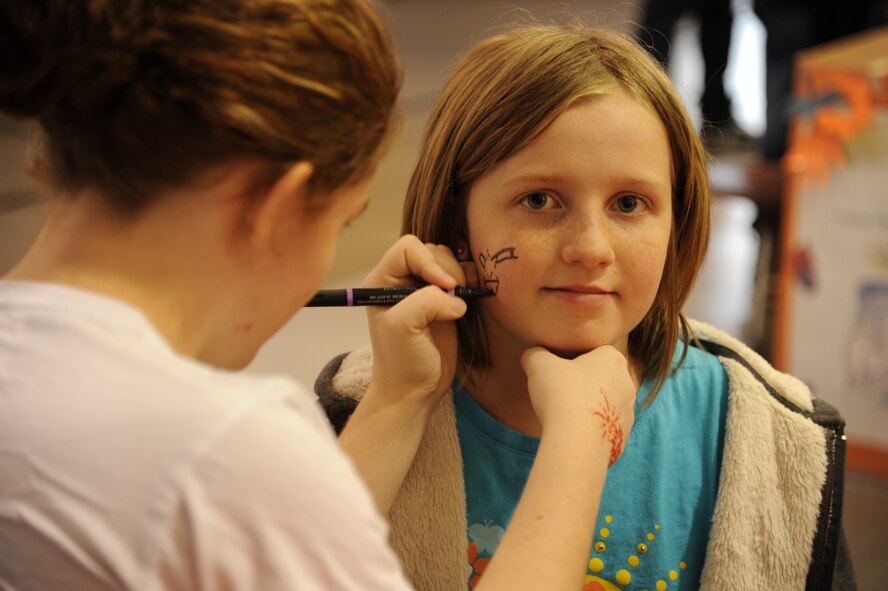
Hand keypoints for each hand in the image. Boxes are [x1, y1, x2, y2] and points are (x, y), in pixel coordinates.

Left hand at [363, 235, 468, 415]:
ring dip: (461, 276)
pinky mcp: (445, 301)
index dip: (429, 262)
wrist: (414, 389)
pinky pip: (463, 277)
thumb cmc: (401, 361)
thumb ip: (425, 302)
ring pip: (450, 261)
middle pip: (433, 251)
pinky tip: (472, 296)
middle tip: (453, 297)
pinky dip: (472, 282)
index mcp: (383, 280)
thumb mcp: (402, 328)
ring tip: (461, 299)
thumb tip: (456, 299)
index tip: (442, 287)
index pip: (409, 248)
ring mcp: (425, 290)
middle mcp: (403, 280)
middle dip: (448, 271)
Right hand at [521, 345, 635, 466]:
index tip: (559, 371)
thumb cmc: (561, 395)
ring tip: (565, 416)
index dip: (574, 360)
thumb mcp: (538, 364)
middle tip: (560, 393)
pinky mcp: (623, 437)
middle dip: (583, 384)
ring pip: (605, 405)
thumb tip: (533, 356)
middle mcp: (627, 384)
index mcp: (613, 359)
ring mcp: (628, 412)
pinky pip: (604, 428)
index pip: (594, 352)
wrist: (577, 443)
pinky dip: (590, 430)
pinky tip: (573, 433)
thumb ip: (536, 354)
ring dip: (588, 408)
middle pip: (601, 378)